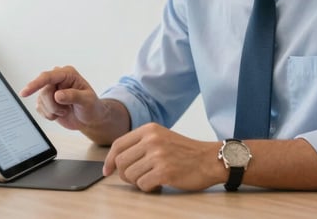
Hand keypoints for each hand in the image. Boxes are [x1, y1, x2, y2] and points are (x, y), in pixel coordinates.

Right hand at [20, 66, 105, 131]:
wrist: (90, 118)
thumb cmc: (91, 106)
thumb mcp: (87, 101)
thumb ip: (74, 96)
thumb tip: (58, 95)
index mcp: (68, 74)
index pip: (48, 76)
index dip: (36, 84)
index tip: (25, 92)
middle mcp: (57, 80)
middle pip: (44, 92)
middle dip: (54, 106)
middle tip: (66, 110)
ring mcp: (51, 90)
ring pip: (41, 101)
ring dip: (52, 111)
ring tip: (65, 111)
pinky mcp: (46, 100)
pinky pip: (39, 108)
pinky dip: (49, 115)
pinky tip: (59, 113)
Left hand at [103, 123, 223, 191]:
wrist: (210, 159)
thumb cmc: (185, 152)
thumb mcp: (161, 138)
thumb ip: (140, 144)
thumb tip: (115, 161)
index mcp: (149, 129)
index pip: (118, 145)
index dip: (109, 160)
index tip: (107, 171)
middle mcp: (152, 140)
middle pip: (121, 162)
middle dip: (125, 174)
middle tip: (136, 178)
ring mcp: (158, 155)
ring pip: (130, 175)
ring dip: (138, 182)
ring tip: (151, 179)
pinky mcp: (165, 171)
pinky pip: (142, 185)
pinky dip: (148, 188)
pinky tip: (158, 184)